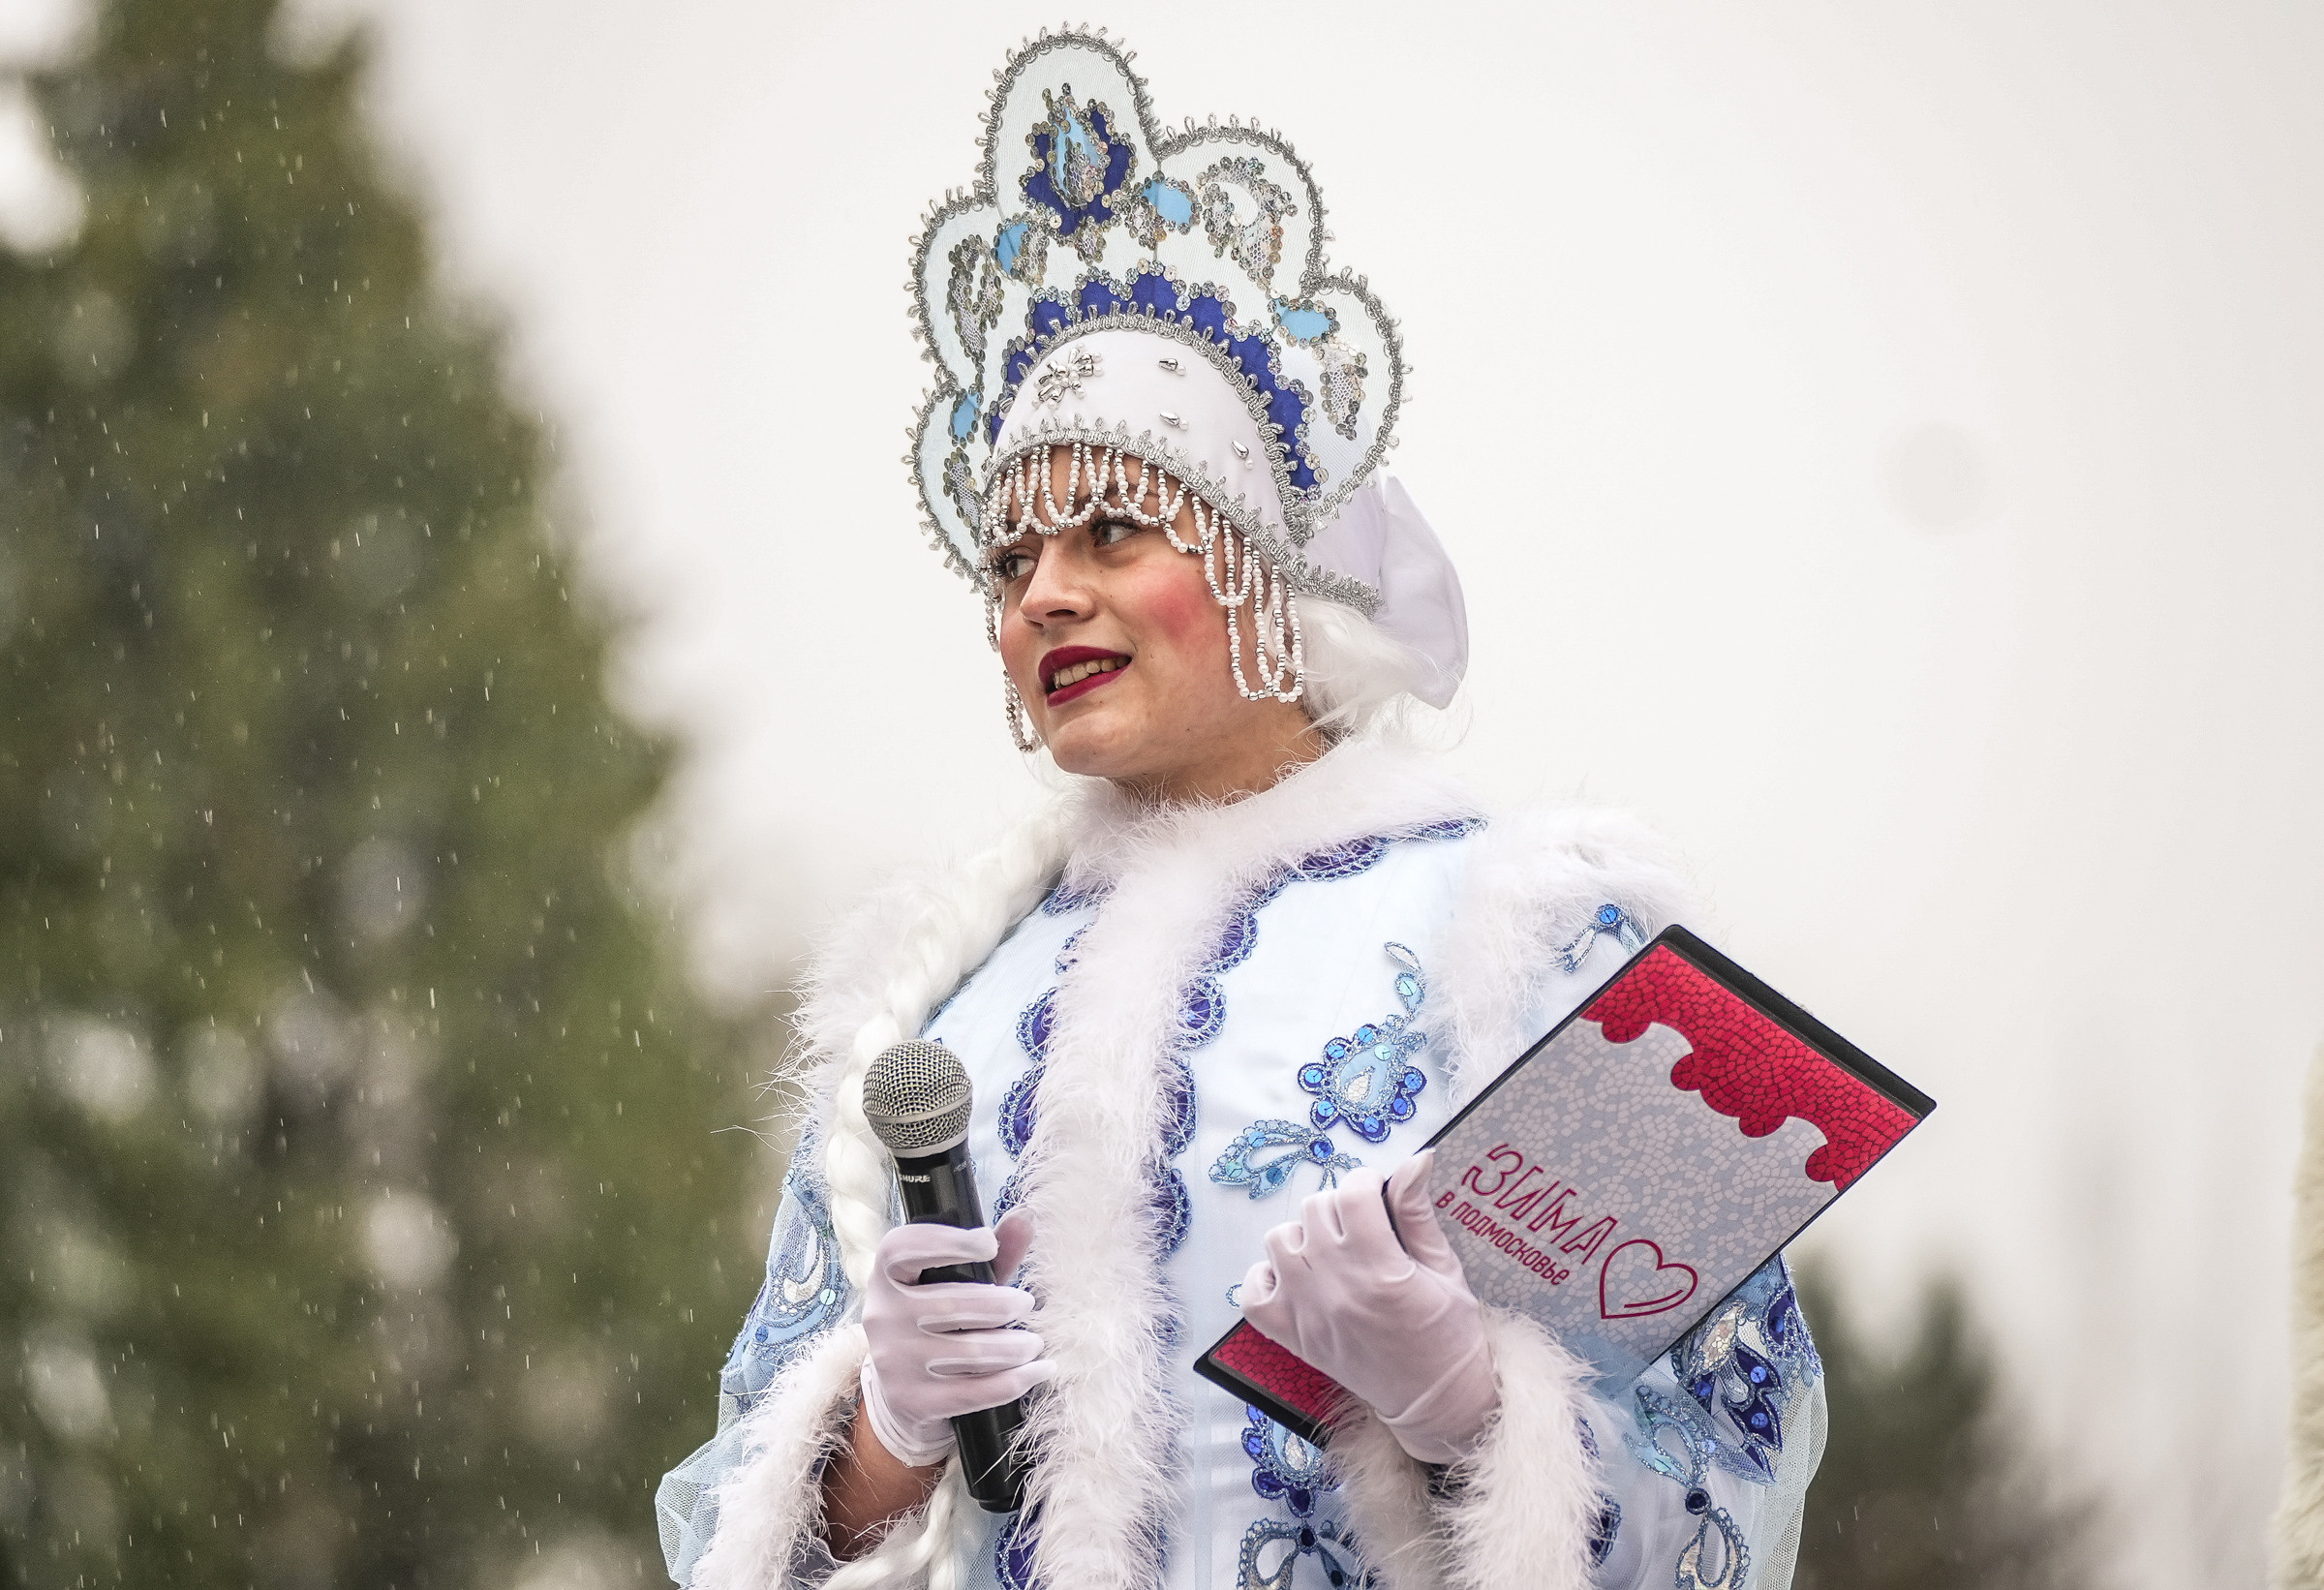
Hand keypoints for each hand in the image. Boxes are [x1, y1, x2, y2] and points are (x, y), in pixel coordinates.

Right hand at [858, 1208, 1051, 1467]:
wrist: (904, 1391)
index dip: (946, 1241)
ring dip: (1015, 1346)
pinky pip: (976, 1391)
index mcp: (886, 1275)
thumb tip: (1026, 1218)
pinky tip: (1040, 1370)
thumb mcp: (959, 1283)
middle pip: (951, 1303)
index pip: (904, 1248)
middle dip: (1002, 1304)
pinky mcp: (913, 1400)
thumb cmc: (939, 1320)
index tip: (988, 1243)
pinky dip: (1017, 1380)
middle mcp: (882, 1316)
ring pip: (970, 1351)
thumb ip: (994, 1254)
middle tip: (1027, 1303)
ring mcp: (894, 1361)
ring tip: (1034, 1342)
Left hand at [1239, 1149, 1497, 1462]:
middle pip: (1315, 1209)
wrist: (1435, 1400)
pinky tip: (1301, 1279)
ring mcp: (1307, 1314)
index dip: (1368, 1183)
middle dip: (1340, 1208)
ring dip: (1305, 1237)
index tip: (1378, 1194)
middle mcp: (1337, 1289)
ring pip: (1279, 1240)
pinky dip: (1269, 1277)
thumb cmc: (1448, 1334)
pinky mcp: (1291, 1336)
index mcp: (1381, 1271)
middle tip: (1362, 1228)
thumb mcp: (1445, 1268)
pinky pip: (1253, 1290)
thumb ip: (1418, 1213)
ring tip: (1333, 1253)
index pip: (1353, 1193)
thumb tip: (1416, 1160)